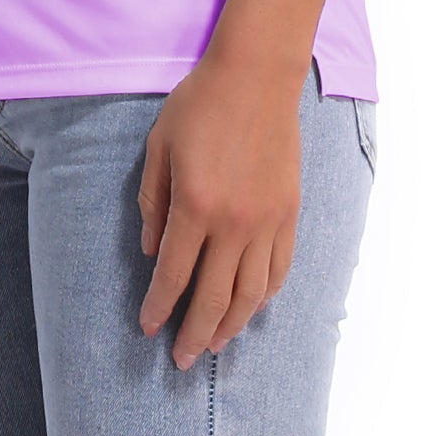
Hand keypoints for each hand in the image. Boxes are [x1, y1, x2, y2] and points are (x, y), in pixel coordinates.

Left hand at [137, 55, 305, 369]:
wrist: (256, 75)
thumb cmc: (198, 106)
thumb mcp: (158, 150)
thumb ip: (152, 205)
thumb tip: (152, 255)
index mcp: (195, 207)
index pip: (173, 276)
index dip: (158, 308)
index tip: (146, 329)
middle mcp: (234, 223)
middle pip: (212, 297)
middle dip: (193, 334)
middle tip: (180, 360)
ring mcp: (267, 221)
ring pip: (251, 293)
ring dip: (231, 325)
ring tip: (214, 345)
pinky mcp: (289, 213)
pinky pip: (279, 268)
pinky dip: (264, 296)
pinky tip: (249, 310)